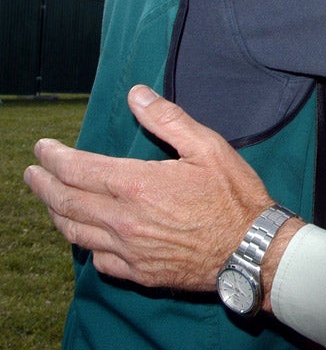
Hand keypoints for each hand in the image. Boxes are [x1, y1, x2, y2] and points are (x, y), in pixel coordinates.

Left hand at [23, 85, 276, 291]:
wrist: (252, 249)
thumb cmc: (235, 196)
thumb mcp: (208, 147)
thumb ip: (168, 120)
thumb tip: (137, 94)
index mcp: (138, 184)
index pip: (77, 169)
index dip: (54, 157)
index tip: (42, 148)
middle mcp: (124, 220)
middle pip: (65, 202)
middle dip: (42, 185)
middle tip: (32, 172)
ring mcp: (129, 250)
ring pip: (75, 232)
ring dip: (56, 213)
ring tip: (50, 200)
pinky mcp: (139, 272)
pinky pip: (98, 259)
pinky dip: (84, 243)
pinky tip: (86, 235)